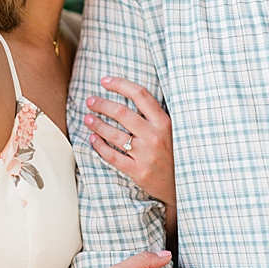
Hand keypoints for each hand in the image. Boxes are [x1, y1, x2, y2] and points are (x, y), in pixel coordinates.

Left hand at [85, 77, 173, 205]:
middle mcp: (155, 136)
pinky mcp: (138, 171)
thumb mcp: (170, 131)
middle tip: (90, 101)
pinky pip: (112, 156)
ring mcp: (146, 154)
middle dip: (101, 104)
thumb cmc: (172, 154)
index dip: (120, 84)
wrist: (180, 186)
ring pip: (114, 134)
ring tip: (87, 118)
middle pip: (122, 112)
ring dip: (97, 124)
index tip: (104, 81)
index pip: (140, 95)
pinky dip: (99, 146)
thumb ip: (154, 116)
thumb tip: (130, 95)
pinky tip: (92, 139)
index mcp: (164, 122)